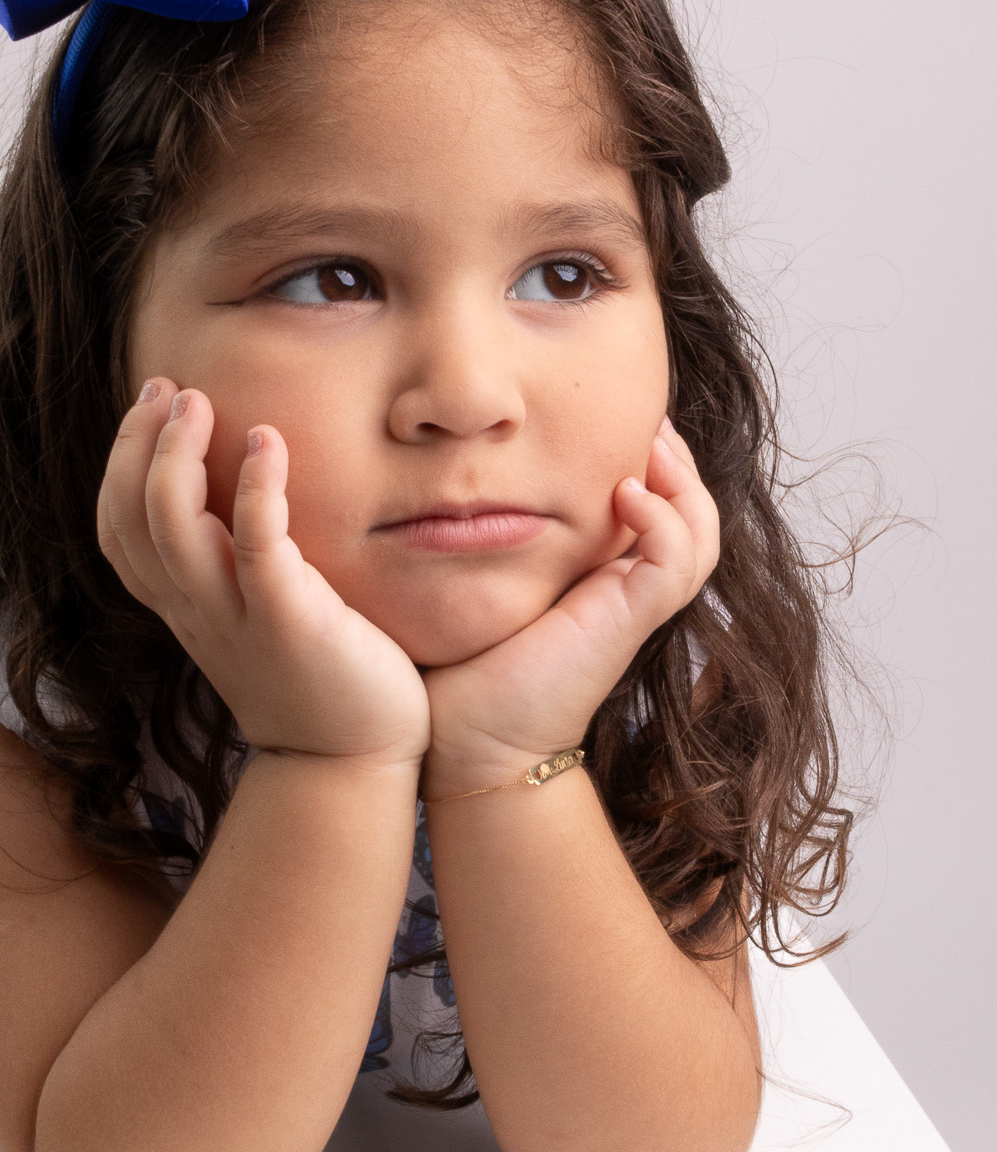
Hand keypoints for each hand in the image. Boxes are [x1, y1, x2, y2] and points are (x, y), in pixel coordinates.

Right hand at [98, 380, 430, 769]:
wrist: (352, 761)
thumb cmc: (318, 680)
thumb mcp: (256, 618)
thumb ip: (236, 568)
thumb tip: (241, 503)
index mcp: (183, 609)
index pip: (116, 531)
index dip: (119, 464)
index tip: (150, 407)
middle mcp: (195, 611)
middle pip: (129, 517)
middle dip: (138, 443)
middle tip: (169, 388)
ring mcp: (234, 616)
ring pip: (170, 524)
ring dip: (177, 453)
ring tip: (199, 401)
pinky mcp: (287, 619)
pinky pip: (254, 542)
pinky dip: (255, 486)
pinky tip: (268, 442)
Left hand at [422, 418, 718, 794]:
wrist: (465, 738)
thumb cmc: (459, 660)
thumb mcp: (479, 575)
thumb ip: (484, 529)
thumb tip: (452, 469)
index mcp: (597, 575)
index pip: (652, 503)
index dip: (647, 457)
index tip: (609, 413)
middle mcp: (623, 588)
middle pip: (689, 511)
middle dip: (676, 457)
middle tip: (645, 414)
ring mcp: (630, 607)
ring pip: (698, 532)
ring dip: (682, 481)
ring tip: (649, 441)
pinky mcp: (627, 623)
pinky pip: (673, 563)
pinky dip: (661, 521)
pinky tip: (626, 492)